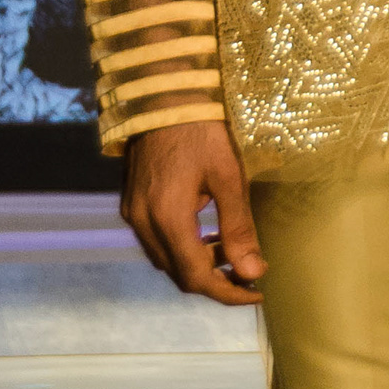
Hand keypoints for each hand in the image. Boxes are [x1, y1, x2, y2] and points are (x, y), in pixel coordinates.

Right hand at [120, 118, 265, 303]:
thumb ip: (238, 228)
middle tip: (250, 274)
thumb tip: (252, 272)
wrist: (163, 95)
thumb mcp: (228, 177)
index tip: (256, 293)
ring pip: (166, 260)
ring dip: (198, 266)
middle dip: (215, 282)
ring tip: (233, 254)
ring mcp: (134, 213)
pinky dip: (183, 248)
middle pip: (179, 274)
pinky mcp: (132, 203)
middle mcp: (143, 222)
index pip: (196, 277)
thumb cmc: (201, 130)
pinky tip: (208, 235)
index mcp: (168, 218)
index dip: (228, 293)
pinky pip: (157, 241)